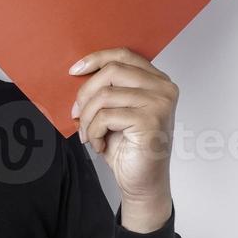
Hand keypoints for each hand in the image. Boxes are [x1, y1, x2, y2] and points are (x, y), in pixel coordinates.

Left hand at [69, 48, 177, 231]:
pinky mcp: (151, 121)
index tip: (74, 70)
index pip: (123, 55)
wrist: (141, 182)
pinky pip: (106, 116)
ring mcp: (159, 103)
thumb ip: (106, 89)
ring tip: (90, 135)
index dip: (95, 59)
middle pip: (112, 71)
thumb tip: (77, 74)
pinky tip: (99, 144)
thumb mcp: (114, 111)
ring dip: (88, 118)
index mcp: (156, 80)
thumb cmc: (128, 148)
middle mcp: (163, 88)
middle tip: (77, 114)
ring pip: (105, 95)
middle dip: (85, 94)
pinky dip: (95, 132)